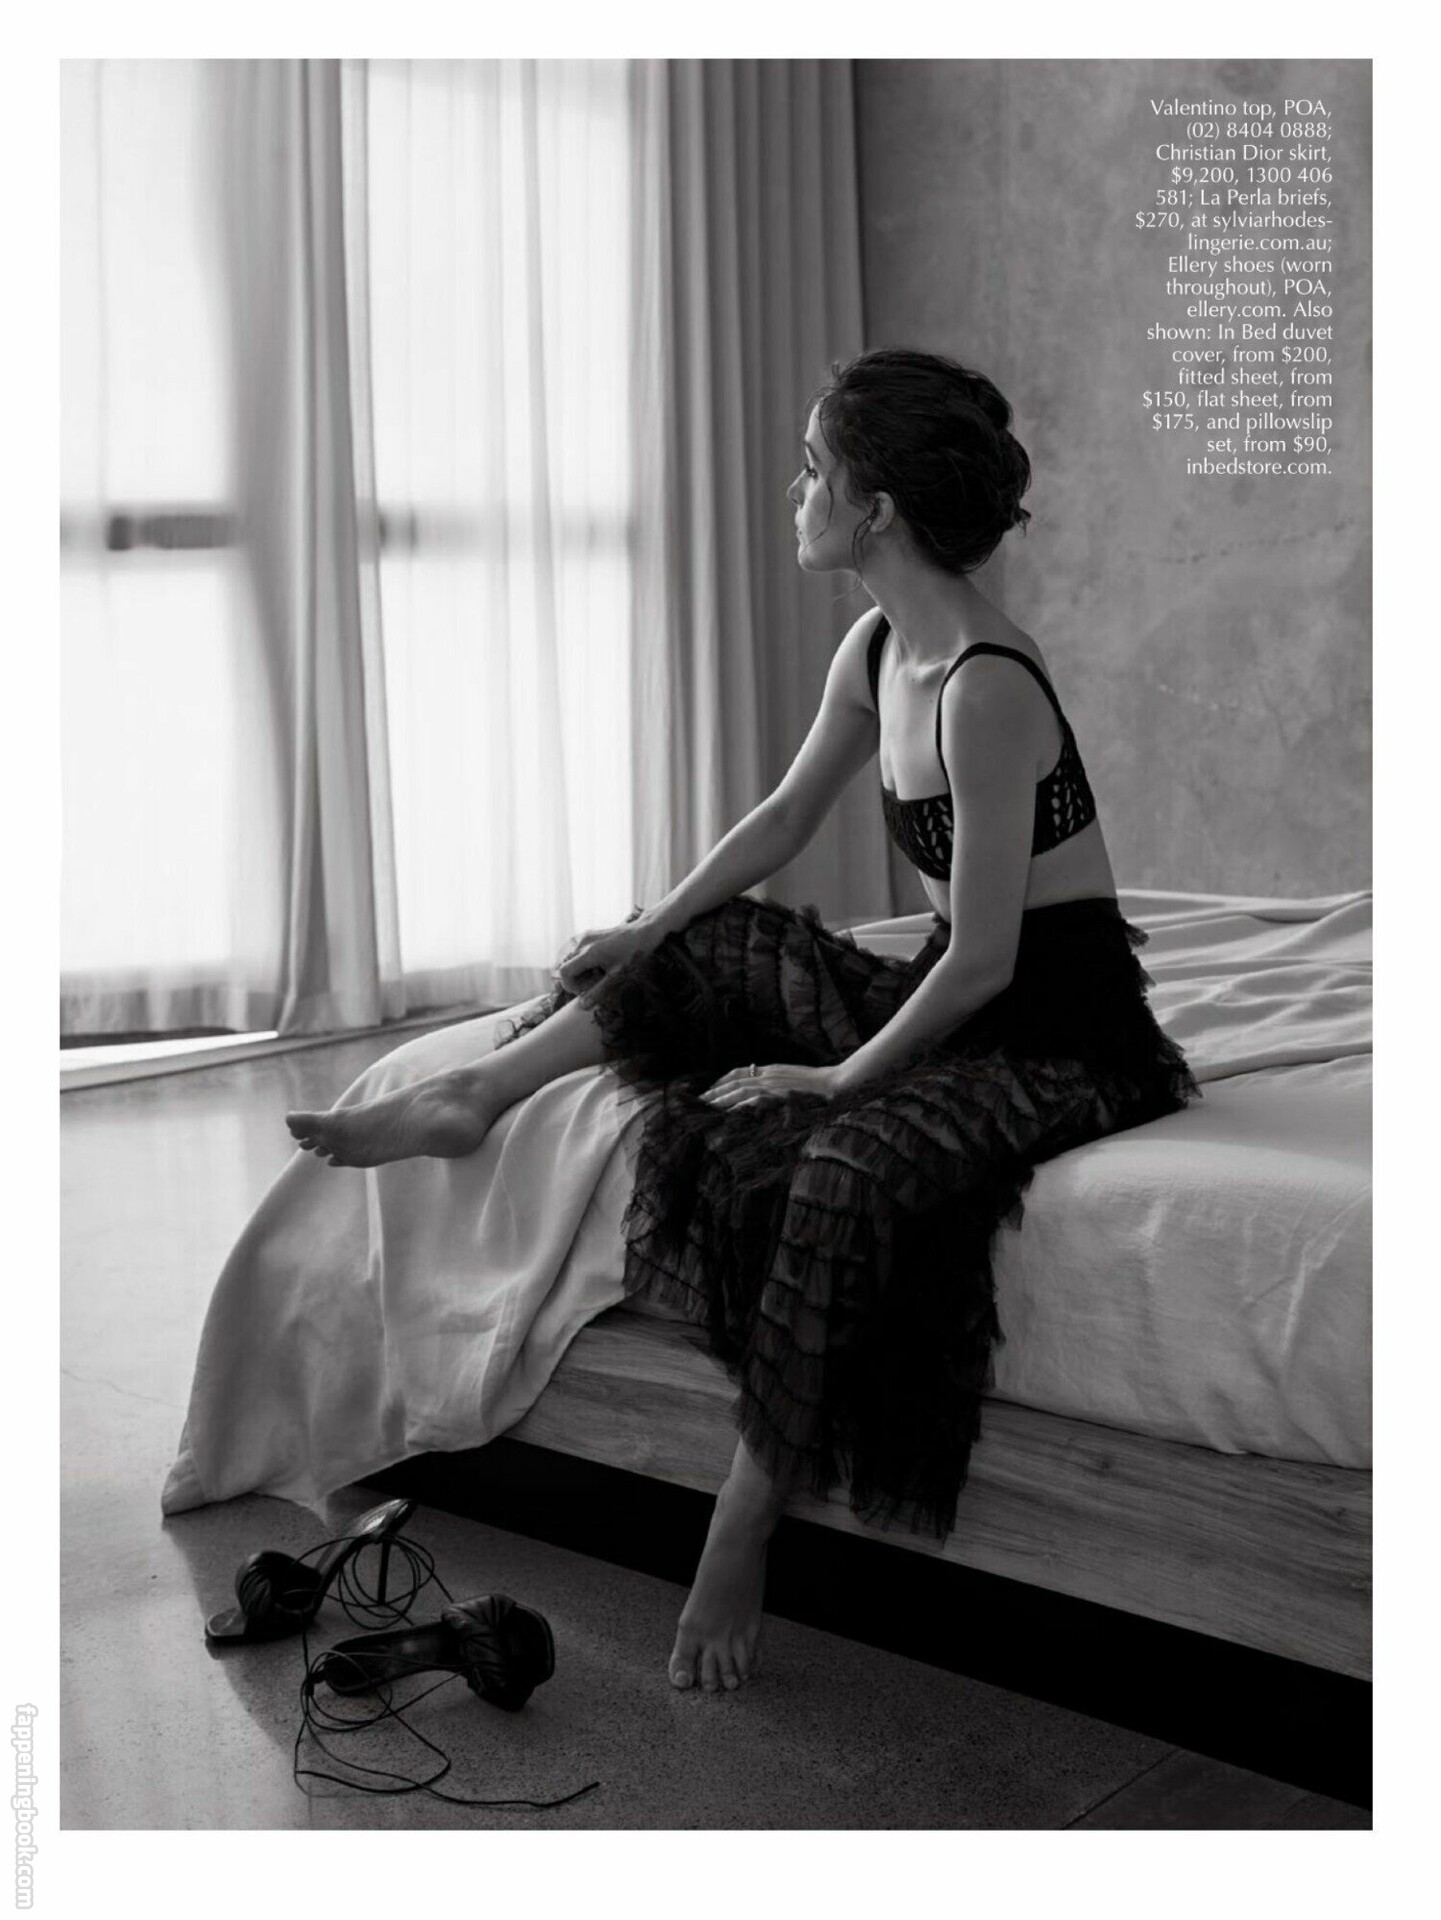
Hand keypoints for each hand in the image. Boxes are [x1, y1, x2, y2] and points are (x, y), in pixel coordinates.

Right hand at [555, 914, 666, 995]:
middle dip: (577, 979)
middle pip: (567, 966)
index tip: (584, 991)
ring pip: (572, 960)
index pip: (564, 972)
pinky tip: (601, 964)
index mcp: (588, 953)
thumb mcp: (617, 976)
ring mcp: (586, 937)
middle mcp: (583, 943)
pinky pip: (579, 952)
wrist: (644, 931)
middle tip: (596, 983)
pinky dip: (585, 962)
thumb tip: (583, 1006)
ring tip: (600, 974)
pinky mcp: (590, 934)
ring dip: (581, 971)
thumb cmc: (633, 953)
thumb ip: (598, 991)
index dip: (570, 986)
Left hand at [700, 1062, 840, 1109]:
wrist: (837, 1084)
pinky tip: (727, 1112)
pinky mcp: (780, 1094)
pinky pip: (753, 1099)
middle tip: (698, 1100)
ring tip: (705, 1106)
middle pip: (735, 1080)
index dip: (722, 1081)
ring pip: (740, 1089)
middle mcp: (769, 1074)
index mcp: (771, 1070)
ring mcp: (774, 1083)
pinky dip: (738, 1105)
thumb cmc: (820, 1087)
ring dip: (721, 1098)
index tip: (710, 1090)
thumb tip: (763, 1096)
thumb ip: (777, 1085)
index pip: (739, 1072)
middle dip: (715, 1090)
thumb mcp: (794, 1082)